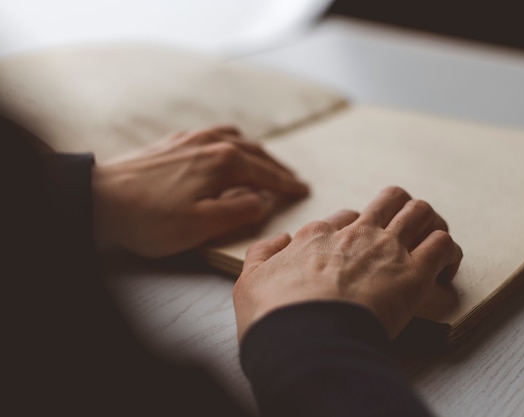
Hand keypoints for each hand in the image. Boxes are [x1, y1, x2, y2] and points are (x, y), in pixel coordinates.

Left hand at [92, 126, 307, 256]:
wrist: (98, 199)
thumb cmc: (149, 218)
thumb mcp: (202, 226)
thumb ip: (240, 211)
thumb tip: (262, 200)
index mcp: (224, 162)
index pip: (266, 173)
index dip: (287, 184)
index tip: (303, 190)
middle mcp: (211, 143)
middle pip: (256, 152)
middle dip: (276, 167)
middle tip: (292, 179)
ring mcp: (190, 139)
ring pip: (236, 139)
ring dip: (256, 152)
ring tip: (265, 163)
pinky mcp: (172, 143)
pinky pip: (214, 136)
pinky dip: (232, 143)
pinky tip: (226, 150)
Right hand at [233, 186, 462, 340]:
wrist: (305, 337)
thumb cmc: (276, 316)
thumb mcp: (249, 281)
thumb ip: (262, 255)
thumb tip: (280, 241)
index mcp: (319, 235)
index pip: (347, 217)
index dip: (356, 229)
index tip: (359, 247)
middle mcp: (356, 234)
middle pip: (389, 200)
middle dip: (399, 210)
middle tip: (401, 232)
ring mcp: (387, 249)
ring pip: (420, 212)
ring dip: (428, 224)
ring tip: (427, 245)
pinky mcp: (414, 273)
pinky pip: (444, 245)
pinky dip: (449, 254)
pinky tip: (444, 270)